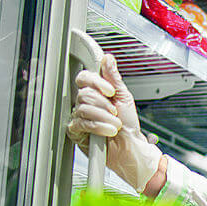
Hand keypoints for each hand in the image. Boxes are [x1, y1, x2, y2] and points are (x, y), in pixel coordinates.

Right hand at [68, 54, 162, 192]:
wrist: (130, 147)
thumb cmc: (128, 125)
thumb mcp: (124, 97)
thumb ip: (114, 78)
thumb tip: (107, 58)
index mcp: (95, 92)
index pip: (84, 78)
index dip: (96, 82)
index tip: (110, 91)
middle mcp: (85, 103)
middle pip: (84, 93)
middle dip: (104, 104)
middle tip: (116, 112)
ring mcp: (79, 117)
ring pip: (83, 108)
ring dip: (104, 117)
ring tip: (116, 124)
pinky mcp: (76, 132)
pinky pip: (82, 124)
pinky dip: (99, 127)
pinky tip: (109, 131)